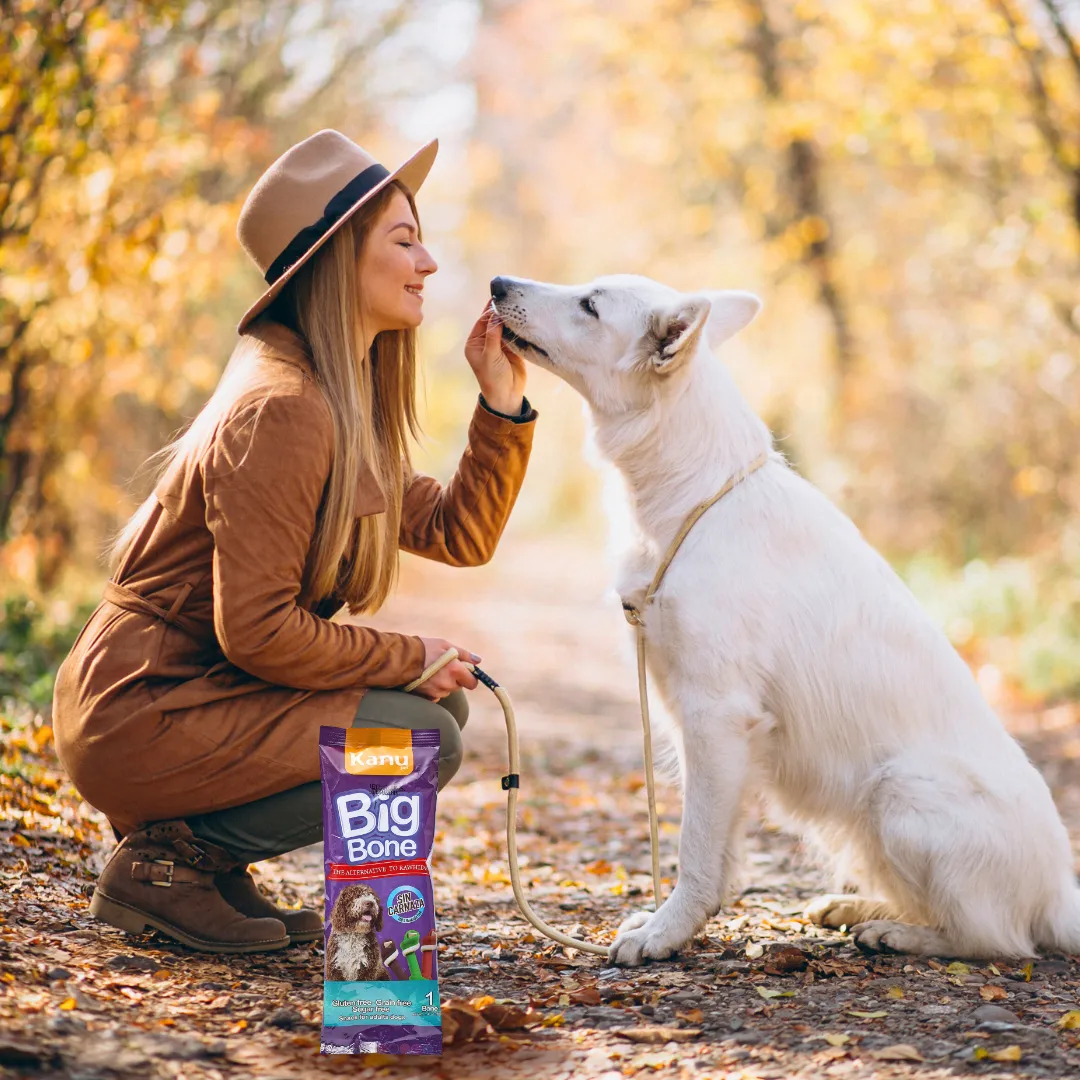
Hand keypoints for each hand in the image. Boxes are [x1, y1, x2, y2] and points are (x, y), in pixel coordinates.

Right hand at [413, 637, 479, 700]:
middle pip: (458, 686)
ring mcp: (437, 692)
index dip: (469, 677)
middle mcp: (448, 684)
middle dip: (454, 679)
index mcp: (455, 671)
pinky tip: (425, 679)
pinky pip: (435, 695)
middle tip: (443, 667)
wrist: (400, 658)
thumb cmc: (424, 648)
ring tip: (431, 671)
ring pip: (446, 691)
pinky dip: (433, 689)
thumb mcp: (445, 645)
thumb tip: (478, 661)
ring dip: (443, 684)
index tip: (464, 672)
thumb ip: (464, 654)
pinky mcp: (426, 697)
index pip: (472, 683)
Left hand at [464, 302, 526, 416]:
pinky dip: (519, 327)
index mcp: (474, 343)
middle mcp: (485, 342)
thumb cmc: (493, 378)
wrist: (507, 396)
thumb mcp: (490, 356)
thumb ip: (493, 335)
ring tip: (520, 305)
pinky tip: (525, 318)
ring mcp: (499, 344)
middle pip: (494, 322)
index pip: (482, 321)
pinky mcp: (512, 348)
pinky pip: (515, 334)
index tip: (500, 299)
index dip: (491, 310)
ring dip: (511, 318)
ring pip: (505, 327)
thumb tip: (495, 314)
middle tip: (512, 299)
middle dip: (502, 312)